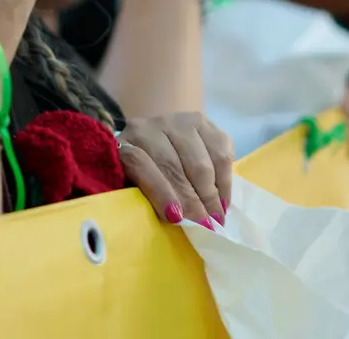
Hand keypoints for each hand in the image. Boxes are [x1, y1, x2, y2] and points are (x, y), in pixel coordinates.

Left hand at [117, 112, 233, 228]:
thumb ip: (144, 201)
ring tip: (217, 217)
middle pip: (173, 164)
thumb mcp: (134, 189)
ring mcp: (177, 121)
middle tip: (206, 227)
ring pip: (199, 159)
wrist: (155, 143)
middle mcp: (148, 127)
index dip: (159, 191)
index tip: (176, 218)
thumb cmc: (142, 178)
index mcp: (124, 145)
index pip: (140, 162)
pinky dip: (224, 178)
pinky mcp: (202, 121)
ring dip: (211, 193)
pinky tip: (223, 199)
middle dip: (192, 200)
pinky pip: (220, 149)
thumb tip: (174, 220)